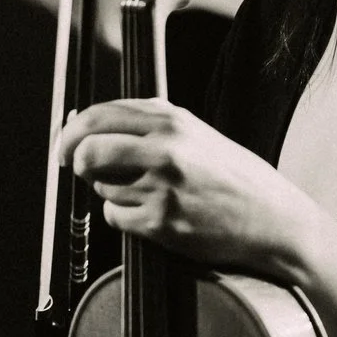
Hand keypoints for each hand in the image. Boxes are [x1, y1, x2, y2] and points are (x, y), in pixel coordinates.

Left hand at [61, 98, 329, 280]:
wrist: (271, 217)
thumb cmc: (232, 176)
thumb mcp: (194, 133)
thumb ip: (147, 124)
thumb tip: (87, 124)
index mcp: (172, 120)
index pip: (98, 115)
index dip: (71, 131)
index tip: (65, 146)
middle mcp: (165, 148)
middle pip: (88, 150)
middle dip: (75, 162)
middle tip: (77, 170)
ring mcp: (162, 186)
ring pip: (101, 187)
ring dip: (111, 192)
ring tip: (146, 193)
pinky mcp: (162, 221)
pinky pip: (116, 217)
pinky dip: (125, 218)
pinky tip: (154, 214)